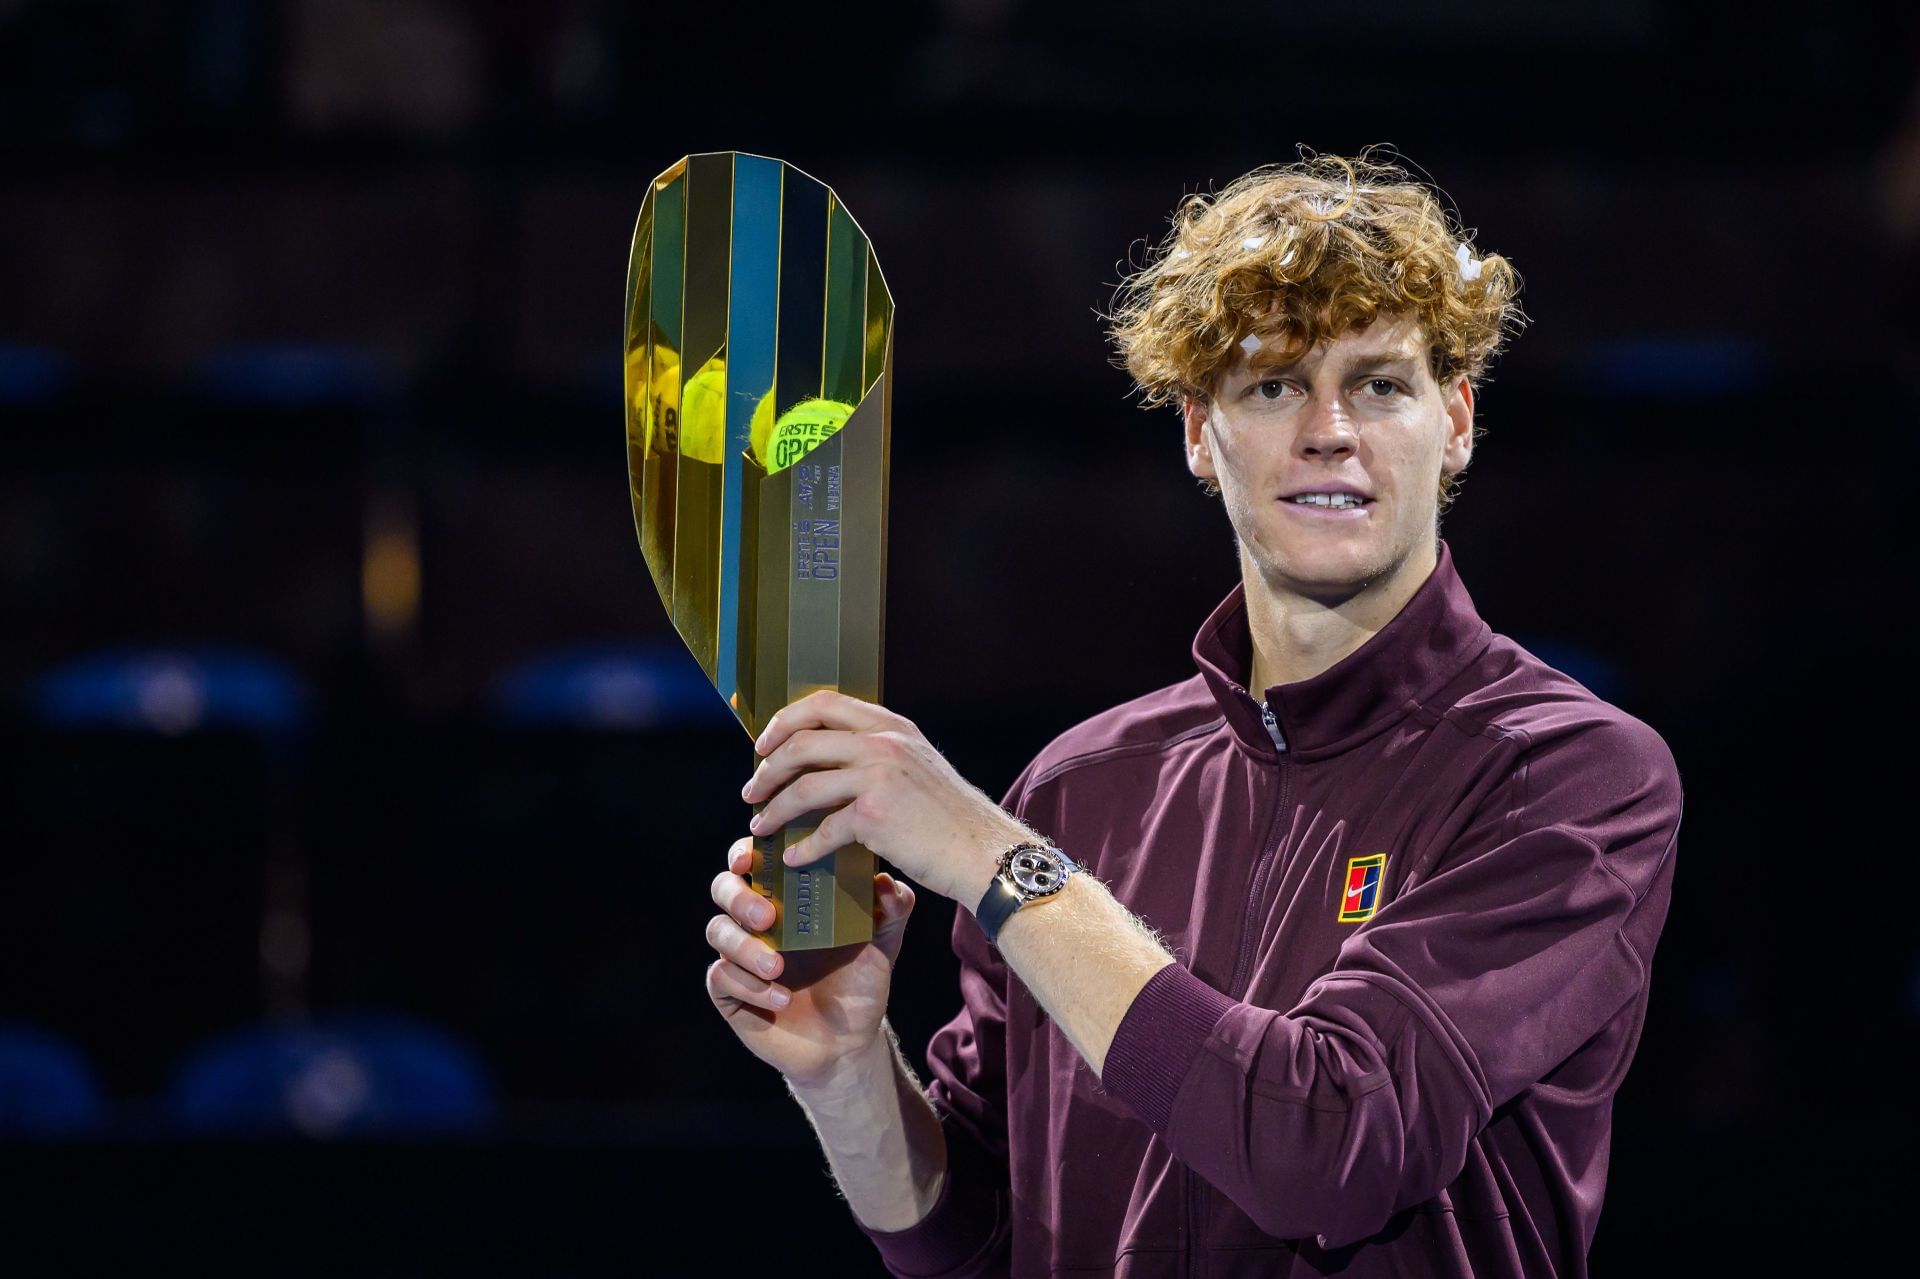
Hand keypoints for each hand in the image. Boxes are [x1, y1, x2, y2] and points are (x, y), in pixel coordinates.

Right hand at [705, 836, 916, 1090]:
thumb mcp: (883, 942)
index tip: (752, 859)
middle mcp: (757, 919)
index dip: (745, 852)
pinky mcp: (730, 991)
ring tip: (778, 968)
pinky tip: (780, 997)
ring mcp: (740, 954)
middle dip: (739, 897)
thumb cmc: (861, 981)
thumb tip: (887, 882)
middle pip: (723, 887)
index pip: (754, 860)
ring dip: (744, 946)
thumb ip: (891, 909)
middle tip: (767, 916)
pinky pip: (720, 977)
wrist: (849, 1041)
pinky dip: (748, 984)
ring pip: (718, 931)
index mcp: (788, 895)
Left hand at [741, 690, 1035, 906]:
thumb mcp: (919, 765)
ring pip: (804, 785)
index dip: (784, 722)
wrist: (984, 851)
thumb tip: (833, 762)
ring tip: (760, 825)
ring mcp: (879, 776)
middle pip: (802, 741)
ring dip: (774, 808)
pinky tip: (795, 859)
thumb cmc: (950, 818)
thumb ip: (881, 753)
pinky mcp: (875, 815)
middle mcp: (884, 742)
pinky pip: (823, 830)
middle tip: (752, 790)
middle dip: (768, 767)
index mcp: (891, 725)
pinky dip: (803, 847)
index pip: (823, 703)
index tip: (764, 746)